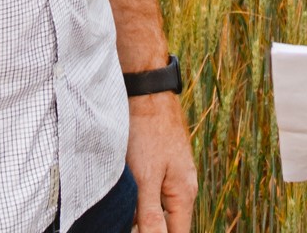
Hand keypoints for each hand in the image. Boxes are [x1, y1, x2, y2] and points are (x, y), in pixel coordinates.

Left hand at [126, 92, 197, 232]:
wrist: (145, 89)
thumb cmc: (145, 131)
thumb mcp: (146, 179)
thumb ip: (151, 216)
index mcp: (185, 194)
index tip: (136, 231)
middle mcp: (184, 185)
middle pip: (168, 224)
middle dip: (147, 227)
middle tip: (123, 218)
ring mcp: (173, 172)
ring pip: (157, 207)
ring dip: (140, 212)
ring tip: (121, 204)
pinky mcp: (161, 161)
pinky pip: (152, 190)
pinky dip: (138, 194)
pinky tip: (123, 188)